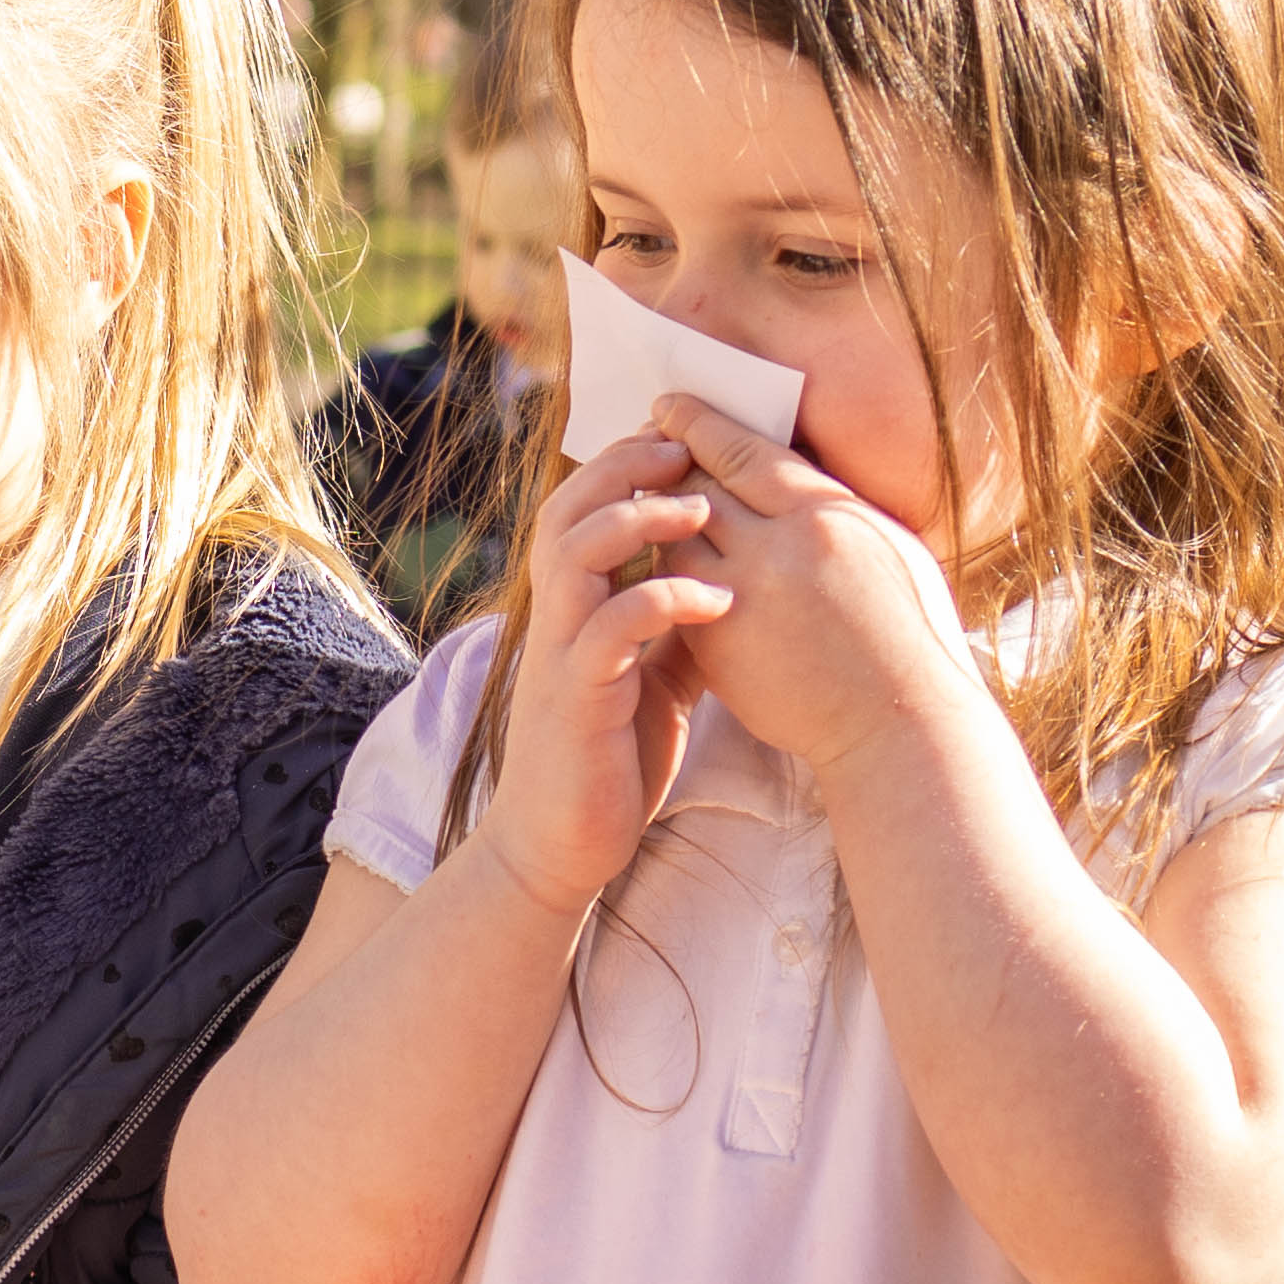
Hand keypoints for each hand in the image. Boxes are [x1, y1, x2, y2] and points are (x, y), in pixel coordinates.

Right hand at [471, 432, 724, 915]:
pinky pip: (609, 630)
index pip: (580, 511)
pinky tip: (715, 601)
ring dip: (638, 521)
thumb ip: (675, 625)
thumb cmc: (612, 758)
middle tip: (682, 445)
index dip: (622, 468)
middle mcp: (556, 621)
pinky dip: (662, 602)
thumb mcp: (656, 675)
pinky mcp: (577, 699)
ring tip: (700, 508)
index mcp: (572, 609)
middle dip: (623, 469)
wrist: (564, 845)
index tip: (678, 438)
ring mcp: (560, 657)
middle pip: (566, 512)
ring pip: (574, 555)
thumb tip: (728, 577)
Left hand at [639, 395, 975, 779]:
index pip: (739, 450)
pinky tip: (675, 573)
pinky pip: (679, 593)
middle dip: (672, 468)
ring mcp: (742, 599)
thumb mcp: (890, 546)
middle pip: (698, 487)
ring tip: (661, 517)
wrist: (899, 723)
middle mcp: (777, 548)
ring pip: (678, 539)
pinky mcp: (719, 647)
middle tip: (651, 454)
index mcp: (824, 514)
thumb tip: (794, 471)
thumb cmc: (911, 633)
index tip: (668, 406)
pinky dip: (673, 577)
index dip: (696, 424)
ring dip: (668, 525)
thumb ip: (835, 506)